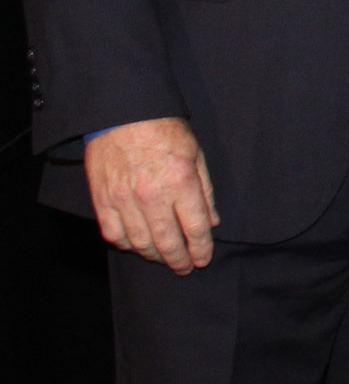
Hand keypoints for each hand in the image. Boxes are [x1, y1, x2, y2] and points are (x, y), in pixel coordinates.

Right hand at [86, 116, 218, 273]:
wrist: (122, 114)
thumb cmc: (164, 130)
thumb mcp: (196, 155)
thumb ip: (205, 191)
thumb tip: (211, 222)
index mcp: (180, 182)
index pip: (195, 228)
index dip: (201, 249)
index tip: (203, 260)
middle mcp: (152, 195)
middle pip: (168, 241)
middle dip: (179, 260)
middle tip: (184, 268)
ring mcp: (124, 199)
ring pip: (140, 243)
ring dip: (154, 256)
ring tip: (164, 259)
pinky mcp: (102, 200)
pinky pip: (113, 234)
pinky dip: (126, 245)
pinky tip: (136, 246)